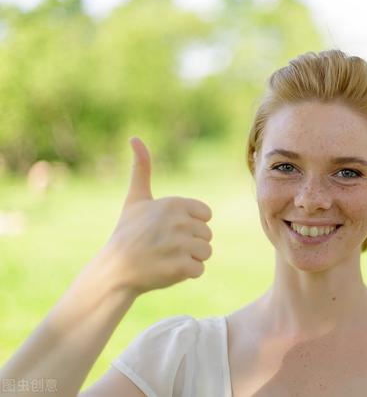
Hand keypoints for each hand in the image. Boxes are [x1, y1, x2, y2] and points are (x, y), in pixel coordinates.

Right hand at [96, 137, 212, 295]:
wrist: (114, 270)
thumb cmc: (128, 233)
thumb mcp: (136, 199)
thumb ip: (141, 169)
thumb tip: (135, 138)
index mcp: (174, 204)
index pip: (205, 215)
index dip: (191, 224)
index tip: (169, 229)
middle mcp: (178, 222)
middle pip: (207, 235)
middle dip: (190, 243)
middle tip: (165, 246)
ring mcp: (180, 245)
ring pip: (206, 252)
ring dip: (190, 258)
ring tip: (166, 257)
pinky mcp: (180, 268)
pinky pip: (199, 270)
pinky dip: (186, 274)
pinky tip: (166, 270)